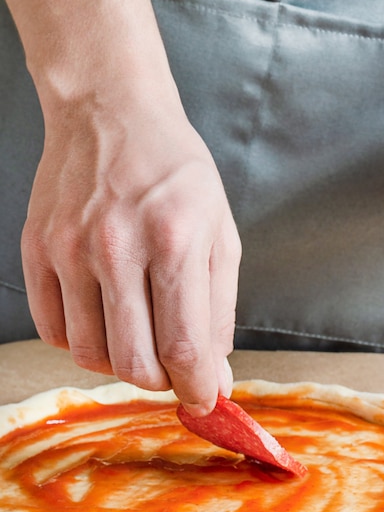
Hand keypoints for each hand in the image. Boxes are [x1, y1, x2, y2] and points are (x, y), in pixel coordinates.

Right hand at [21, 97, 240, 415]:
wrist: (111, 114)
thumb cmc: (175, 171)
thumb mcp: (218, 229)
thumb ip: (219, 306)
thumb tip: (216, 368)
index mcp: (174, 239)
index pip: (183, 345)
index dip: (198, 385)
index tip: (205, 397)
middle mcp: (116, 248)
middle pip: (134, 362)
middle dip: (162, 382)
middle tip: (174, 370)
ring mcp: (69, 249)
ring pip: (89, 354)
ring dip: (123, 363)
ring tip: (142, 336)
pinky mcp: (37, 249)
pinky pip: (54, 329)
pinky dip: (84, 341)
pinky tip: (106, 318)